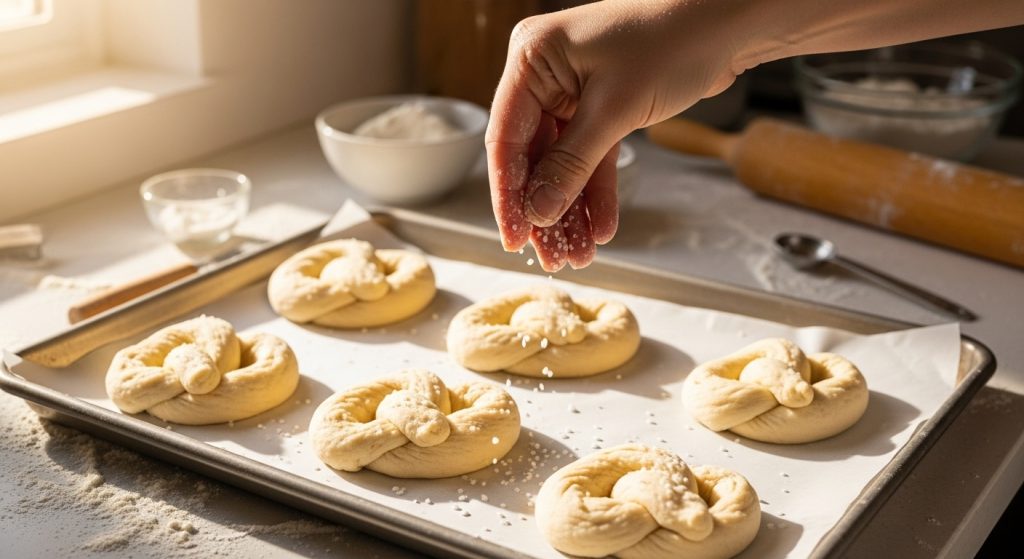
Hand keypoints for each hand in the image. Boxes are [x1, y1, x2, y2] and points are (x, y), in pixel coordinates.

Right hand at [486, 0, 741, 270]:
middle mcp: (545, 75)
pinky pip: (590, 157)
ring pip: (562, 163)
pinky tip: (602, 228)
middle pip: (533, 156)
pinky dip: (596, 192)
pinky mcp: (600, 107)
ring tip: (578, 254)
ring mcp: (572, 92)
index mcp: (532, 59)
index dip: (508, 194)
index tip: (514, 238)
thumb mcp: (613, 110)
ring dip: (571, 209)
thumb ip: (571, 164)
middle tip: (552, 257)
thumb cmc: (670, 42)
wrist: (726, 25)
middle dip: (546, 210)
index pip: (505, 138)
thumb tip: (538, 213)